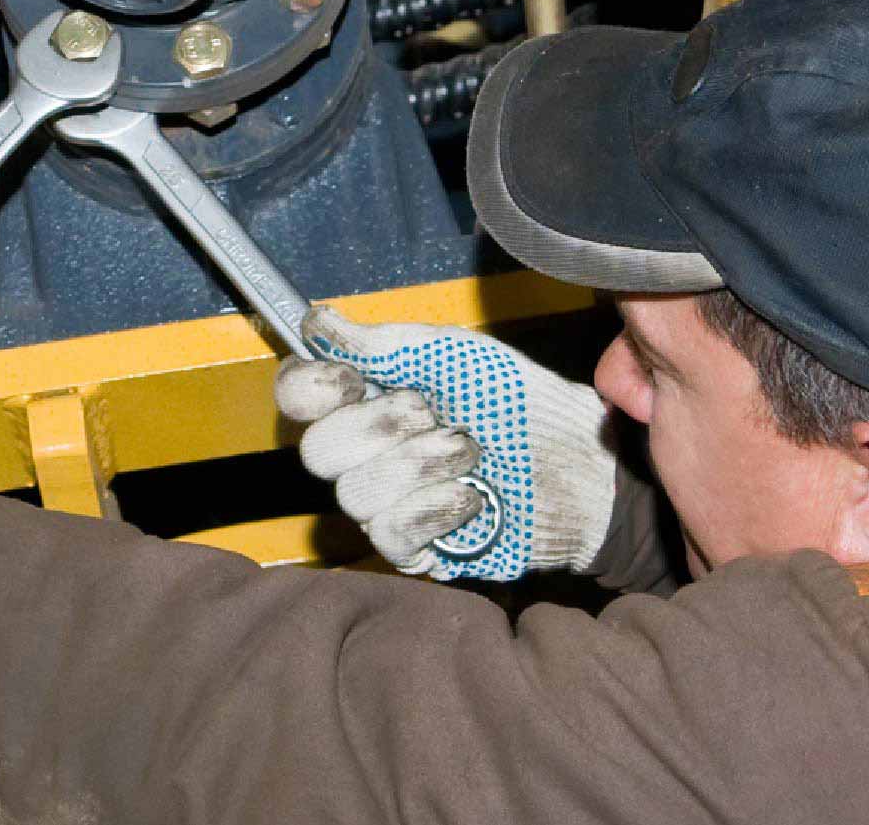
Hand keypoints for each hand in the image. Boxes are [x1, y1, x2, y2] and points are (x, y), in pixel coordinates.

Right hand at [275, 308, 615, 581]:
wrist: (572, 459)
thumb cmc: (512, 401)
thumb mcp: (447, 355)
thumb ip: (379, 342)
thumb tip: (314, 320)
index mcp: (364, 399)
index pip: (295, 396)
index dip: (313, 387)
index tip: (355, 378)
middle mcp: (363, 453)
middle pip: (316, 450)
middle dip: (383, 426)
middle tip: (434, 412)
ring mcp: (384, 504)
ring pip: (355, 493)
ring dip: (424, 463)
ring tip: (471, 452)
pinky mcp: (411, 548)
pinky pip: (389, 532)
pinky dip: (437, 506)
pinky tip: (474, 495)